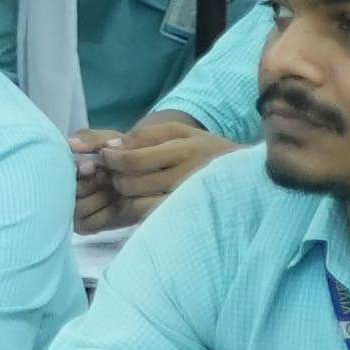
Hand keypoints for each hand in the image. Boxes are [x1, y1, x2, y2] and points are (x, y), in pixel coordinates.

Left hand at [84, 112, 225, 221]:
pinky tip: (142, 199)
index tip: (106, 155)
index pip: (134, 158)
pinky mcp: (183, 217)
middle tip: (118, 171)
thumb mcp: (180, 132)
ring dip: (125, 195)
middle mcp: (186, 177)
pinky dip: (138, 208)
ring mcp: (185, 201)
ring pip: (136, 204)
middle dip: (116, 176)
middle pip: (131, 183)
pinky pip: (148, 218)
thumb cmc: (204, 150)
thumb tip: (113, 147)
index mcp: (184, 150)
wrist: (242, 177)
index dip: (112, 158)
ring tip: (130, 185)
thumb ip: (146, 135)